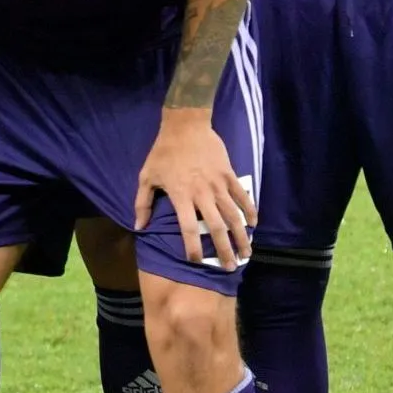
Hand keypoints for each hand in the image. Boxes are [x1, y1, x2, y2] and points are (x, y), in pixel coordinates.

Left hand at [136, 108, 255, 267]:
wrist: (185, 125)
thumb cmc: (162, 152)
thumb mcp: (146, 176)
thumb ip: (142, 204)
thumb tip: (139, 227)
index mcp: (180, 195)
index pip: (188, 228)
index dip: (193, 247)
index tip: (197, 262)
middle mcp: (202, 193)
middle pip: (216, 227)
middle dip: (223, 250)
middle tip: (230, 267)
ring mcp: (218, 184)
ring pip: (234, 215)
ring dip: (241, 236)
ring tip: (246, 253)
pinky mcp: (229, 174)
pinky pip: (242, 196)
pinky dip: (250, 211)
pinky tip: (253, 225)